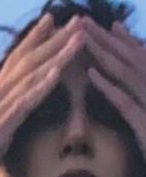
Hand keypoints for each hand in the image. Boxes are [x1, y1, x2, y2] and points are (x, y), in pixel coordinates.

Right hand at [0, 13, 86, 176]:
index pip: (13, 66)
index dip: (33, 42)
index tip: (52, 21)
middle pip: (25, 64)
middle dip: (53, 40)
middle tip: (78, 19)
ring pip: (28, 80)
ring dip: (56, 56)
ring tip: (79, 38)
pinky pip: (21, 107)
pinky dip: (40, 88)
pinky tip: (57, 72)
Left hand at [84, 19, 145, 155]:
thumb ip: (144, 110)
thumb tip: (131, 89)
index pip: (141, 63)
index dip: (123, 44)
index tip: (107, 27)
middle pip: (130, 61)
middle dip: (106, 41)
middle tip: (83, 22)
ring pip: (126, 74)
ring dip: (103, 54)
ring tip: (82, 38)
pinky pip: (126, 102)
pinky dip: (109, 87)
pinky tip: (92, 75)